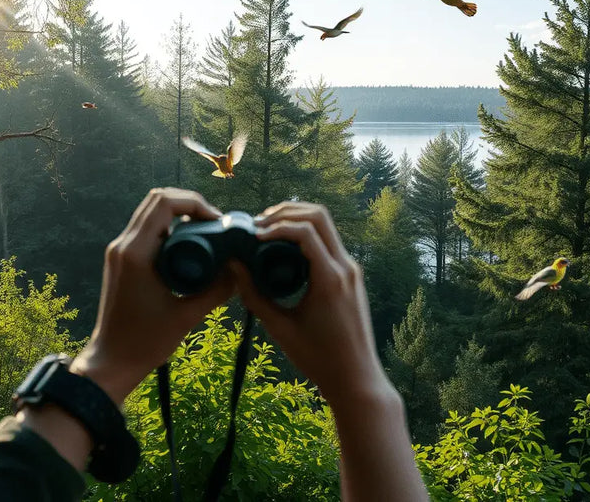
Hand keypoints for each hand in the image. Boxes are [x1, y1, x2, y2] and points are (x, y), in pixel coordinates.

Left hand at [70, 188, 233, 403]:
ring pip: (149, 211)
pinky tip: (189, 246)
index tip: (217, 223)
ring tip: (205, 232)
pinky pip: (146, 229)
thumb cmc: (146, 342)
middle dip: (189, 203)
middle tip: (214, 223)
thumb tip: (240, 269)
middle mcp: (123, 245)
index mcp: (136, 253)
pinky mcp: (121, 259)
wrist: (112, 360)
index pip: (164, 203)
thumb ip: (216, 291)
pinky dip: (169, 227)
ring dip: (178, 214)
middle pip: (156, 199)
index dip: (195, 203)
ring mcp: (119, 251)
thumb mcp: (187, 317)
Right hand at [238, 201, 389, 404]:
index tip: (253, 236)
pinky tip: (283, 248)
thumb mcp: (280, 329)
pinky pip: (328, 243)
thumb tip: (233, 266)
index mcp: (331, 279)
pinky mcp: (350, 276)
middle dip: (287, 212)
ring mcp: (351, 270)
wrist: (356, 378)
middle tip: (259, 223)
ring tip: (267, 231)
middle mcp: (346, 267)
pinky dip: (306, 235)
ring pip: (326, 226)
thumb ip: (255, 296)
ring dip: (297, 220)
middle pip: (319, 216)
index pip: (306, 232)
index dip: (276, 226)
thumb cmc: (318, 359)